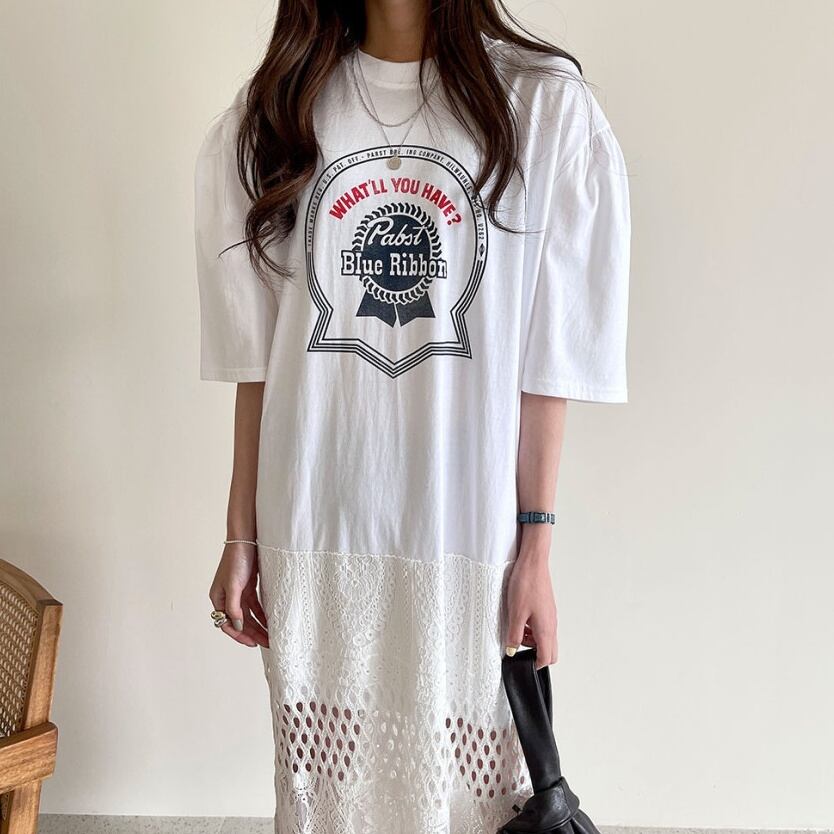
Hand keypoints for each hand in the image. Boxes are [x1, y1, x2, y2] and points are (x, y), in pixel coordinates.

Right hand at [209, 543, 269, 647]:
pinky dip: (262, 615)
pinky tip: (270, 621)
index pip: (227, 624)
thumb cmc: (236, 560)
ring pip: (249, 616)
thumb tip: (238, 626)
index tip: (253, 643)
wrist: (246, 539)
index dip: (239, 635)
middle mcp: (227, 598)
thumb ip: (234, 607)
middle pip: (240, 622)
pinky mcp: (248, 587)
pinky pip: (255, 606)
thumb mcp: (233, 585)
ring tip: (270, 636)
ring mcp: (239, 593)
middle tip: (267, 643)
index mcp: (218, 599)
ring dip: (258, 626)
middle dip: (252, 633)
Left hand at [505, 552, 557, 669]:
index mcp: (546, 629)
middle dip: (535, 654)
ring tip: (516, 630)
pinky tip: (520, 618)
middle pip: (550, 651)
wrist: (533, 562)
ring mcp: (550, 616)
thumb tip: (512, 651)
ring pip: (545, 638)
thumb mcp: (516, 613)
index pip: (547, 658)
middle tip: (518, 646)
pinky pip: (542, 626)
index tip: (521, 663)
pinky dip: (532, 629)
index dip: (535, 665)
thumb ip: (514, 635)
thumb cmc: (526, 585)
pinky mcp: (547, 608)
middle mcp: (552, 624)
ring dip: (532, 641)